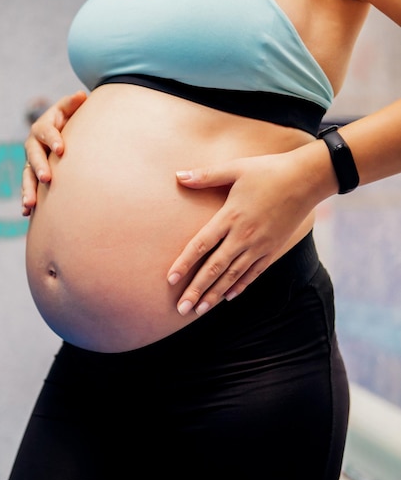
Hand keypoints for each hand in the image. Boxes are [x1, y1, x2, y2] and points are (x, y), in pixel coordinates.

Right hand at [22, 90, 86, 215]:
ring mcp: (32, 160)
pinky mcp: (33, 175)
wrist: (63, 132)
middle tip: (47, 179)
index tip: (61, 149)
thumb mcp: (71, 111)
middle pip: (34, 155)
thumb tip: (81, 96)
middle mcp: (35, 144)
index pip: (47, 131)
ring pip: (27, 174)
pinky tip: (27, 213)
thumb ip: (73, 104)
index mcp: (45, 126)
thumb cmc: (71, 120)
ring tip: (30, 204)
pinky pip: (28, 187)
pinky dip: (28, 198)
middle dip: (39, 166)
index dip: (53, 138)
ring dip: (28, 189)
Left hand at [167, 152, 317, 315]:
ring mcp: (260, 245)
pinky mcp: (273, 249)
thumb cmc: (270, 170)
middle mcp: (244, 236)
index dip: (184, 264)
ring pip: (233, 275)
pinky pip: (254, 273)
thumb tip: (178, 176)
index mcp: (231, 216)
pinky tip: (228, 296)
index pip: (202, 245)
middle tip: (181, 309)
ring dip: (215, 294)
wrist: (308, 179)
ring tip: (200, 310)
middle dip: (197, 290)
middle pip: (215, 268)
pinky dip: (240, 286)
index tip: (170, 280)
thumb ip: (206, 176)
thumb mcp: (236, 168)